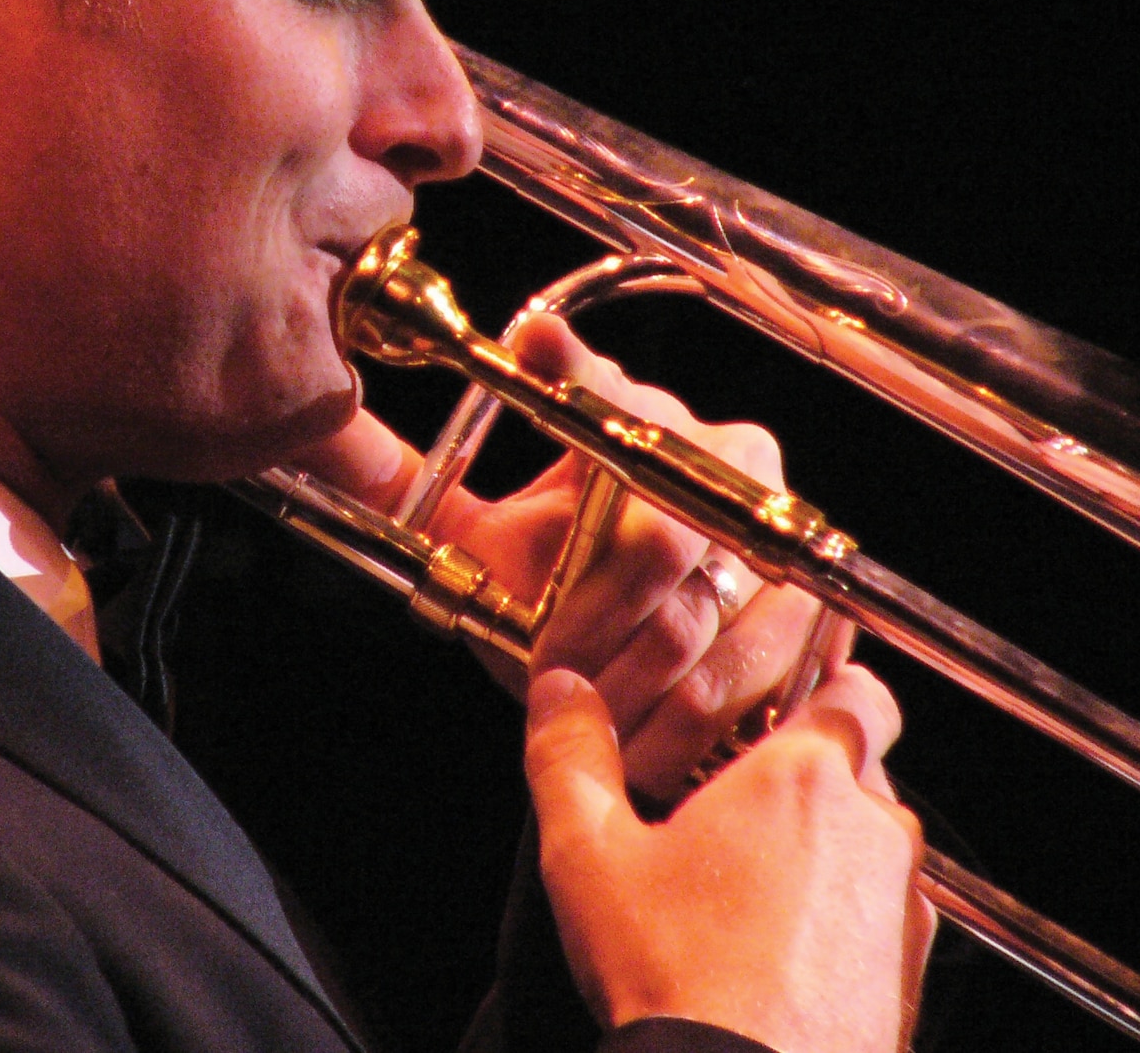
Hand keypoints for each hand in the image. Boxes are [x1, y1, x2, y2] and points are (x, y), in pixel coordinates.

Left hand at [295, 311, 837, 802]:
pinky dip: (694, 729)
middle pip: (661, 540)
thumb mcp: (482, 546)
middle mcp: (731, 461)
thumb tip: (318, 425)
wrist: (655, 658)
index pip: (614, 404)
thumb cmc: (559, 600)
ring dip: (637, 692)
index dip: (580, 399)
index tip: (541, 392)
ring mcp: (786, 534)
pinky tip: (651, 747)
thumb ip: (409, 486)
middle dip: (593, 624)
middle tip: (553, 671)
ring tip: (599, 721)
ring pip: (708, 626)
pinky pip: (760, 679)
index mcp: (647, 423)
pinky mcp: (821, 610)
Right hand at [525, 663, 933, 1051]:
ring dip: (826, 855)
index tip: (769, 724)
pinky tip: (777, 960)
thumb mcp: (590, 858)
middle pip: (859, 771)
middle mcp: (874, 828)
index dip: (821, 695)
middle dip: (805, 785)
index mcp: (803, 776)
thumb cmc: (677, 978)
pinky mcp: (912, 972)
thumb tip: (559, 690)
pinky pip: (882, 918)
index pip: (857, 690)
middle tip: (728, 822)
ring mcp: (903, 904)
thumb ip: (572, 756)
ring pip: (871, 846)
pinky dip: (842, 925)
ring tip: (745, 901)